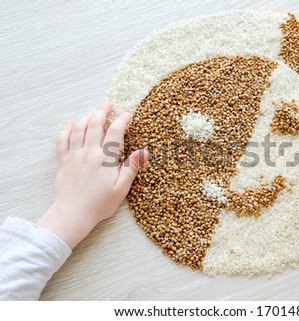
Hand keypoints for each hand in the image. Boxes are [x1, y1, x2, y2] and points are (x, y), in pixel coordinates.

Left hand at [37, 101, 148, 248]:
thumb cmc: (99, 204)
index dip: (121, 121)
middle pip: (95, 125)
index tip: (127, 114)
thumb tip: (144, 152)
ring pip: (79, 128)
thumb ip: (131, 168)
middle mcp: (88, 152)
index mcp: (104, 158)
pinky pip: (62, 140)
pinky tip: (70, 123)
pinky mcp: (63, 161)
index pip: (114, 133)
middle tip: (107, 103)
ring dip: (86, 116)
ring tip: (93, 110)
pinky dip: (66, 129)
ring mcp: (74, 155)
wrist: (72, 214)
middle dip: (102, 111)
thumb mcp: (121, 188)